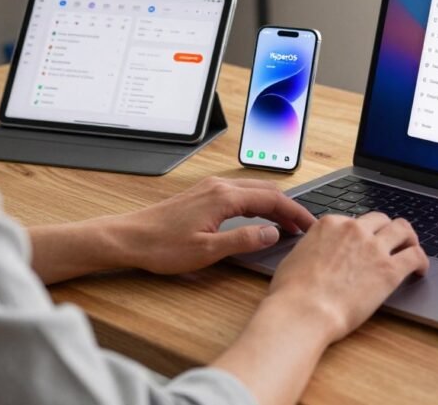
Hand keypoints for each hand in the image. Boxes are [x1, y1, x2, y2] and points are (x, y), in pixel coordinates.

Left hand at [119, 177, 316, 274]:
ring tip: (287, 224)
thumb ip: (243, 240)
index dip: (295, 213)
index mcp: (224, 197)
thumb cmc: (162, 246)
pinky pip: (239, 194)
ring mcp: (209, 188)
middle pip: (266, 190)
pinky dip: (257, 204)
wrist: (128, 238)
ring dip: (273, 205)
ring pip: (253, 190)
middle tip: (305, 226)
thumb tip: (272, 233)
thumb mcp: (207, 250)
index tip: (310, 226)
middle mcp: (219, 186)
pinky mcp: (202, 195)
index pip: (272, 199)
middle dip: (289, 207)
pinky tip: (258, 217)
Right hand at [267, 212, 428, 343]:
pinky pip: (415, 256)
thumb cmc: (292, 292)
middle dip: (387, 230)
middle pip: (381, 220)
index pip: (355, 220)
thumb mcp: (295, 257)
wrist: (304, 311)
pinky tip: (420, 270)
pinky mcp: (389, 270)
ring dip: (409, 238)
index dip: (362, 232)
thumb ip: (312, 248)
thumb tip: (315, 252)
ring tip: (412, 249)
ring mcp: (374, 247)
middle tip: (391, 242)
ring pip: (403, 229)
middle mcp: (354, 229)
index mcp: (331, 224)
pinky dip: (421, 260)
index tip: (364, 242)